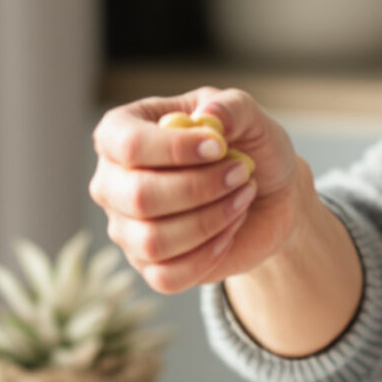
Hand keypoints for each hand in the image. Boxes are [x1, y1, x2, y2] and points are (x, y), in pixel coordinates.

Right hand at [89, 88, 306, 294]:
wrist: (269, 197)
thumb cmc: (248, 147)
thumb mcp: (249, 117)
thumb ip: (231, 107)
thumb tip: (208, 115)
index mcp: (121, 132)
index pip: (127, 143)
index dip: (173, 148)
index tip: (219, 146)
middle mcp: (112, 181)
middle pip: (138, 196)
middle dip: (200, 187)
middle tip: (241, 172)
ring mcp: (125, 227)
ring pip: (154, 240)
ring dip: (211, 219)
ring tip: (241, 197)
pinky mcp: (148, 266)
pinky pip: (167, 275)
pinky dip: (209, 254)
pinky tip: (229, 230)